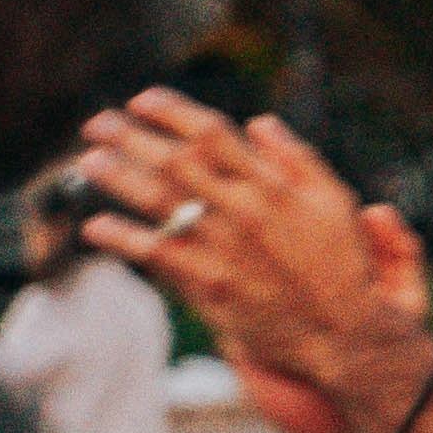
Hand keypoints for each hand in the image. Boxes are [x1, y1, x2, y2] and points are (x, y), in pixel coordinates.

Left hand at [79, 89, 431, 432]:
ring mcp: (222, 248)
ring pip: (157, 202)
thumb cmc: (342, 264)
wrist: (343, 333)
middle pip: (174, 161)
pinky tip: (96, 226)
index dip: (172, 112)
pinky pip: (155, 254)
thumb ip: (297, 159)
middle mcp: (243, 211)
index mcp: (273, 185)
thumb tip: (258, 125)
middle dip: (130, 137)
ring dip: (118, 177)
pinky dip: (122, 238)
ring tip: (89, 161)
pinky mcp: (207, 284)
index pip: (212, 134)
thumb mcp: (336, 201)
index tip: (143, 99)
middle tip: (97, 124)